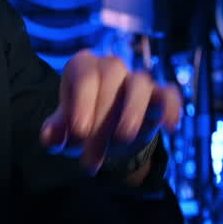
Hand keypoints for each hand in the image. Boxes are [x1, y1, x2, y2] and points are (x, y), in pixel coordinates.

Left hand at [39, 50, 182, 178]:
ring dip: (132, 112)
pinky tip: (169, 128)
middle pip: (111, 76)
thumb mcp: (63, 130)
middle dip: (102, 118)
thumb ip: (54, 132)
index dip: (81, 102)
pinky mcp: (159, 95)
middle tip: (93, 156)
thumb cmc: (81, 125)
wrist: (107, 135)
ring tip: (123, 139)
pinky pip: (169, 94)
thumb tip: (51, 137)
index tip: (79, 134)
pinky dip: (171, 108)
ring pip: (140, 82)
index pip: (84, 73)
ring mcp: (137, 79)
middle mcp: (111, 66)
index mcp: (83, 67)